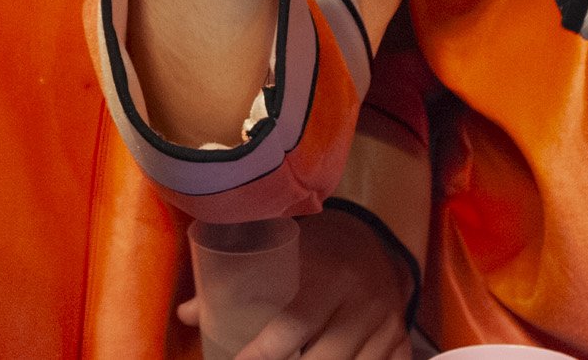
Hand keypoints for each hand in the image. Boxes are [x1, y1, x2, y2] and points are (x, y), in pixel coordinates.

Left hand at [180, 207, 413, 359]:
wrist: (375, 240)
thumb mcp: (280, 251)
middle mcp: (363, 302)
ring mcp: (387, 324)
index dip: (265, 352)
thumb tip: (186, 313)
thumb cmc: (317, 246)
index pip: (294, 325)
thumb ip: (234, 281)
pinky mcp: (401, 339)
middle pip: (325, 358)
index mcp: (328, 276)